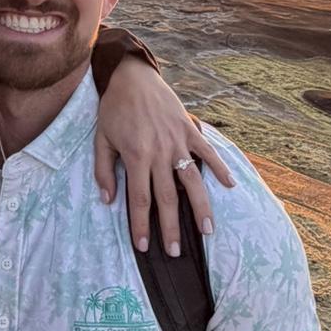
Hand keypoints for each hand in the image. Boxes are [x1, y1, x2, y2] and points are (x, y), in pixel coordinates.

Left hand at [94, 57, 233, 254]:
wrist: (131, 76)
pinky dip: (220, 168)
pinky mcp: (190, 129)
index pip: (140, 200)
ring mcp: (177, 141)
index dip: (141, 225)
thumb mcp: (100, 139)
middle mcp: (159, 152)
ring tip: (207, 231)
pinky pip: (207, 152)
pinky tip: (230, 185)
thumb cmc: (113, 109)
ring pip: (192, 181)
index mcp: (136, 157)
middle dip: (171, 228)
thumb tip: (109, 200)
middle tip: (175, 253)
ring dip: (200, 207)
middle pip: (167, 198)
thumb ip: (105, 171)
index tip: (143, 246)